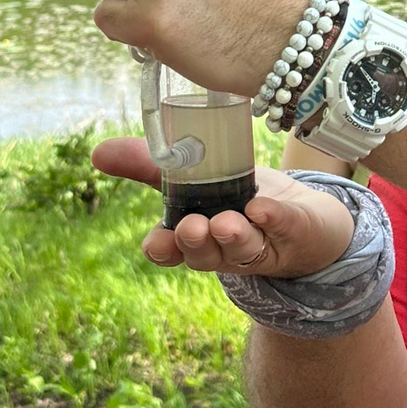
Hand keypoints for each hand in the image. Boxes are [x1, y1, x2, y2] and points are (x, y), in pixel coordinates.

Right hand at [92, 138, 353, 277]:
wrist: (309, 218)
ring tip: (228, 222)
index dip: (163, 249)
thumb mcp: (196, 178)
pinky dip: (274, 218)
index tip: (157, 241)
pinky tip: (265, 208)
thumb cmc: (243, 199)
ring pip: (242, 248)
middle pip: (205, 254)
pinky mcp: (294, 233)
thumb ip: (150, 164)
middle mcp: (225, 247)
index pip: (172, 251)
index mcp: (198, 235)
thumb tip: (97, 152)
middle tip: (193, 227)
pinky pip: (283, 227)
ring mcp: (261, 244)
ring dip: (233, 236)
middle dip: (196, 243)